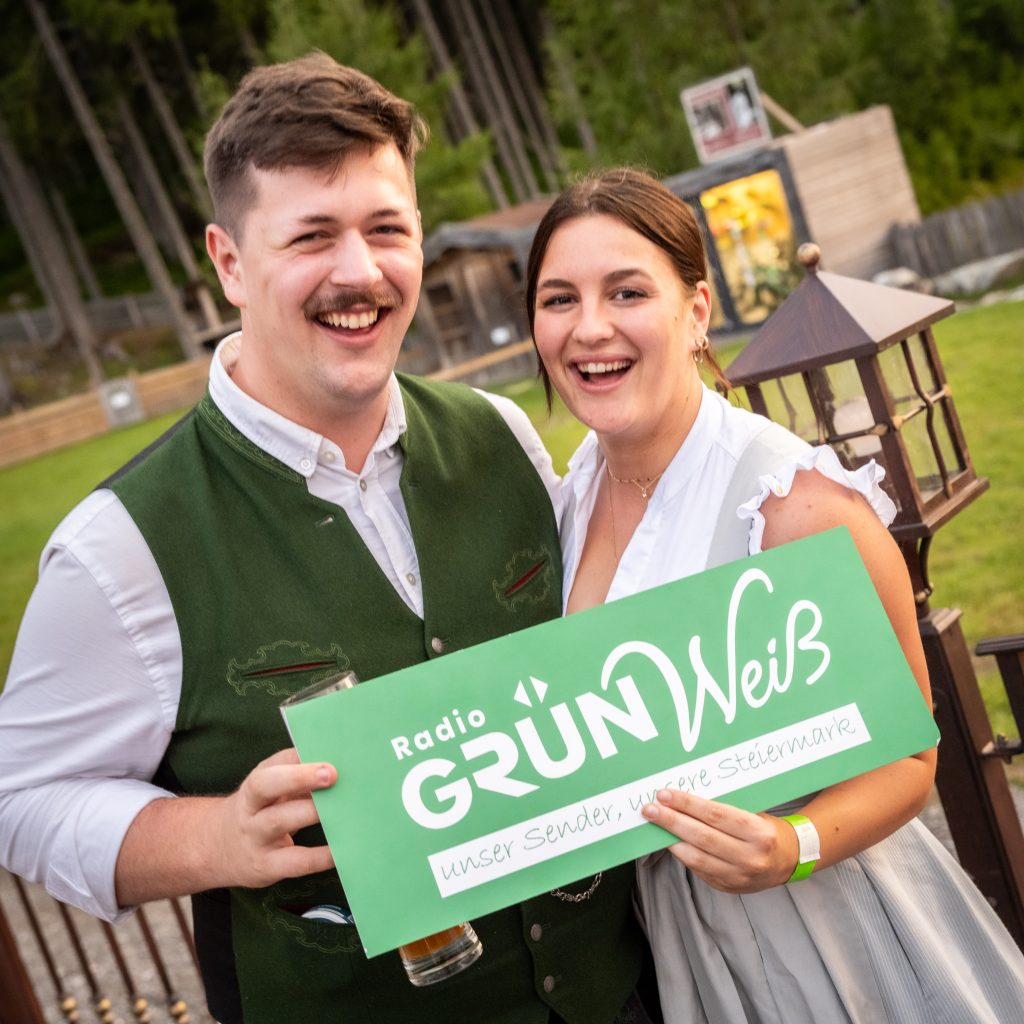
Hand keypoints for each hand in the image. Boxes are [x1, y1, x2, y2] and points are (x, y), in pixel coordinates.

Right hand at [212, 748, 337, 888]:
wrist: (218, 848)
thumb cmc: (261, 811)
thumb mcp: (271, 792)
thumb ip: (299, 781)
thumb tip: (343, 774)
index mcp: (256, 782)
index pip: (273, 763)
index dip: (297, 757)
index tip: (325, 751)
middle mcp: (250, 806)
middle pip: (265, 785)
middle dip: (298, 777)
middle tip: (331, 774)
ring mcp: (255, 836)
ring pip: (278, 820)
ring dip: (310, 813)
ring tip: (341, 809)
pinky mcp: (266, 866)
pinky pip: (295, 861)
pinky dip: (320, 857)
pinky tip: (340, 851)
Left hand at [642, 789, 797, 892]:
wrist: (789, 860)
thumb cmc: (766, 828)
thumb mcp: (754, 812)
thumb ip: (723, 810)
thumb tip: (684, 799)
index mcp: (760, 833)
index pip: (716, 815)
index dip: (688, 804)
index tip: (665, 794)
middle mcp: (751, 858)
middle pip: (702, 836)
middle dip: (672, 821)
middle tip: (650, 809)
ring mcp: (739, 877)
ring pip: (697, 857)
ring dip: (671, 840)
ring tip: (655, 824)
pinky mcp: (728, 887)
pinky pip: (699, 869)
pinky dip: (682, 854)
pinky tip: (670, 841)